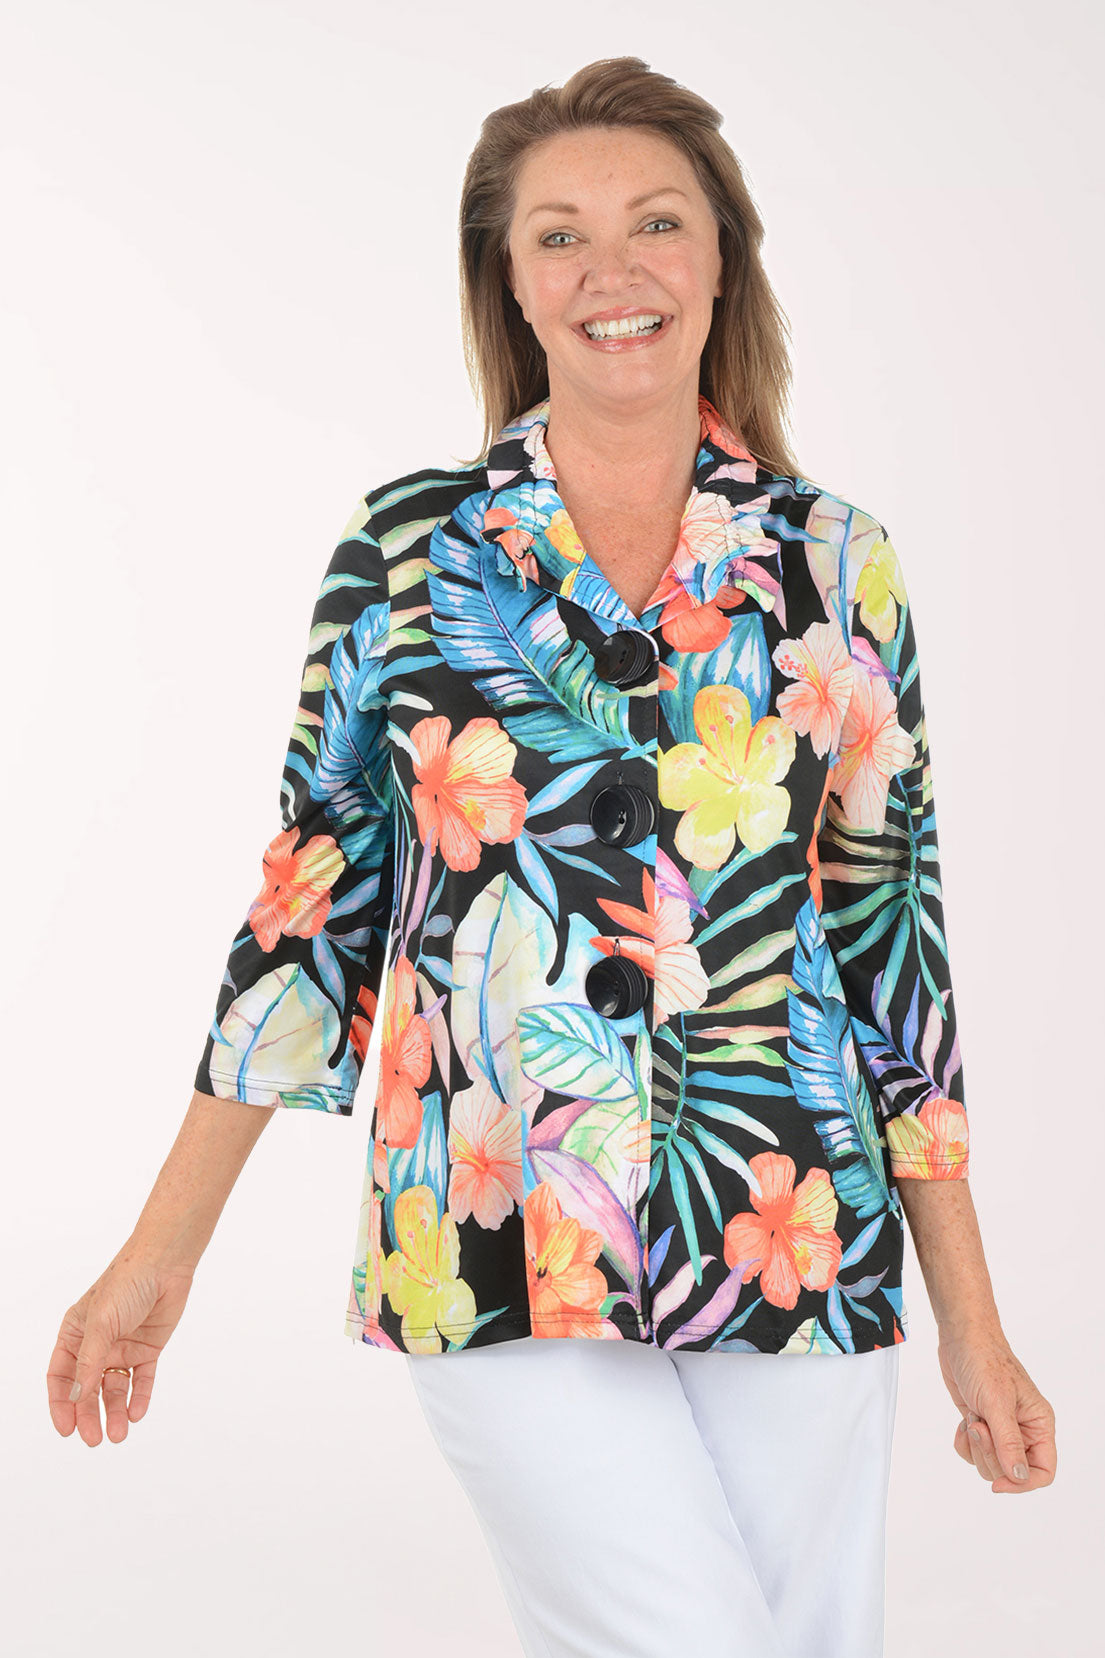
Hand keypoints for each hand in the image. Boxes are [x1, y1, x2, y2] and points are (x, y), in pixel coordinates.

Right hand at [46, 1247, 195, 1445]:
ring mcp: (122, 1346)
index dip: (61, 1403)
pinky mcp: (147, 1348)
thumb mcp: (101, 1323)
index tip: (66, 1429)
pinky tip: (137, 1414)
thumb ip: (89, 1361)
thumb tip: (77, 1397)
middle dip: (88, 1414)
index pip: (61, 1376)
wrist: (166, 1264)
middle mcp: (97, 1343)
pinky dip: (139, 1397)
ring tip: (118, 1434)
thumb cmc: (126, 1283)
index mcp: (75, 1333)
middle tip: (94, 1439)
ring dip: (115, 1411)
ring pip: (114, 1388)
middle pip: (87, 1388)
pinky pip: (142, 1379)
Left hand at [938, 1325, 1055, 1492]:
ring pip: (990, 1465)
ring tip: (973, 1417)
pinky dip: (964, 1443)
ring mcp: (1000, 1429)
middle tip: (979, 1424)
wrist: (961, 1338)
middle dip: (990, 1454)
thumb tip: (1019, 1477)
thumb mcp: (997, 1402)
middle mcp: (1023, 1430)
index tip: (998, 1481)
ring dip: (976, 1446)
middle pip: (1012, 1472)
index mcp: (1039, 1424)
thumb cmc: (984, 1361)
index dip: (1022, 1483)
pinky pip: (973, 1453)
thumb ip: (1008, 1442)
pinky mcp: (981, 1425)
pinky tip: (964, 1419)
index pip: (1043, 1472)